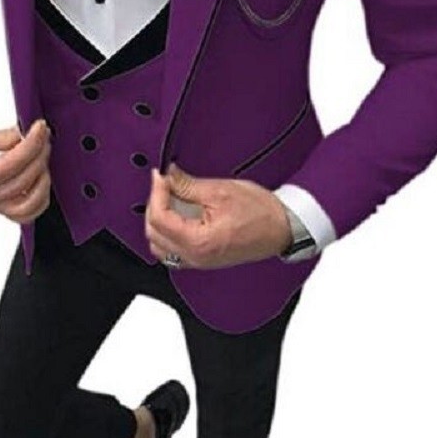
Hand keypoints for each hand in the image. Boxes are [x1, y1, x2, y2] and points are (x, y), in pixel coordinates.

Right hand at [0, 118, 51, 223]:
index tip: (39, 128)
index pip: (13, 164)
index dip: (32, 144)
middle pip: (24, 181)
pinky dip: (38, 198)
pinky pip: (24, 213)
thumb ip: (3, 138)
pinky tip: (40, 178)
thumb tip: (27, 137)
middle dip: (39, 154)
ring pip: (29, 205)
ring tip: (41, 156)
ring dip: (42, 179)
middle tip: (42, 135)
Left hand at [144, 162, 292, 268]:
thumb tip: (169, 176)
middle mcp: (195, 257)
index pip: (159, 218)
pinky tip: (177, 215)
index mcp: (198, 242)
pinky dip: (168, 233)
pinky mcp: (202, 259)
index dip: (157, 192)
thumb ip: (188, 185)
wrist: (281, 228)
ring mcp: (198, 261)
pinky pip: (172, 251)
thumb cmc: (260, 213)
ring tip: (170, 198)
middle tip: (165, 183)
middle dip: (155, 205)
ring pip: (159, 245)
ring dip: (159, 221)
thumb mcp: (220, 191)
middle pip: (154, 233)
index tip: (161, 176)